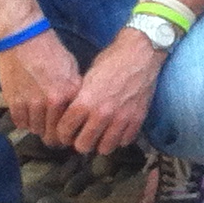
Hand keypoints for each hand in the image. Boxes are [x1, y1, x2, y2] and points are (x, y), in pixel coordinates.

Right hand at [0, 28, 82, 142]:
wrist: (23, 38)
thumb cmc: (50, 50)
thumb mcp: (72, 68)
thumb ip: (74, 91)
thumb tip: (76, 112)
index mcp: (69, 92)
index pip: (71, 127)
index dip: (69, 134)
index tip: (67, 135)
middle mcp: (52, 101)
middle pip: (51, 134)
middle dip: (52, 136)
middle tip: (52, 133)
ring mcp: (32, 103)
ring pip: (35, 129)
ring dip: (38, 126)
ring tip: (39, 118)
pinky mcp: (14, 102)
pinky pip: (20, 123)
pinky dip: (24, 120)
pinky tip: (27, 111)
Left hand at [56, 30, 162, 156]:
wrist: (140, 53)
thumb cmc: (111, 61)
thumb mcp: (87, 78)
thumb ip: (79, 101)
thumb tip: (70, 118)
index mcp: (85, 102)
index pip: (65, 132)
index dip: (62, 134)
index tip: (66, 133)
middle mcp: (102, 114)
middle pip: (83, 146)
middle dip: (80, 141)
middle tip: (82, 135)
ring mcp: (121, 119)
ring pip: (104, 149)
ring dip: (100, 143)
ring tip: (101, 135)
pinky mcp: (137, 119)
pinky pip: (124, 141)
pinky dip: (119, 138)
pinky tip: (117, 129)